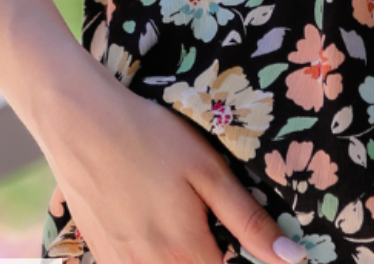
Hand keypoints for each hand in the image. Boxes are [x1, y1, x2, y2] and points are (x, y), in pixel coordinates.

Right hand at [39, 69, 305, 263]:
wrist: (80, 123)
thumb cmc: (151, 138)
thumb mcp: (208, 171)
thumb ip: (248, 220)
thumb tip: (293, 259)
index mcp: (184, 255)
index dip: (243, 261)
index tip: (251, 246)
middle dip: (212, 258)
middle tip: (213, 227)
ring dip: (184, 257)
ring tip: (187, 222)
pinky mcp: (101, 255)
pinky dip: (156, 257)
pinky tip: (159, 227)